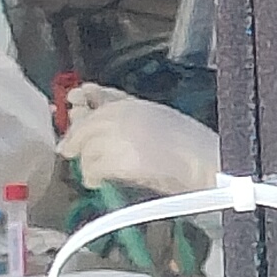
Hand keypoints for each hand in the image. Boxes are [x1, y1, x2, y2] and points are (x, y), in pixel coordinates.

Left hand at [59, 87, 221, 200]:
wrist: (207, 164)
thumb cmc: (195, 146)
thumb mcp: (160, 118)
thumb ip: (129, 112)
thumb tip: (94, 110)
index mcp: (135, 103)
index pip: (97, 96)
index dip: (84, 101)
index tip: (76, 108)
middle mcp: (122, 115)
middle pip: (85, 124)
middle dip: (76, 138)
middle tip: (70, 150)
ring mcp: (117, 137)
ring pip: (85, 148)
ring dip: (87, 160)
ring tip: (95, 171)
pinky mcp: (116, 160)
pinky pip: (91, 168)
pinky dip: (92, 176)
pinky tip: (97, 181)